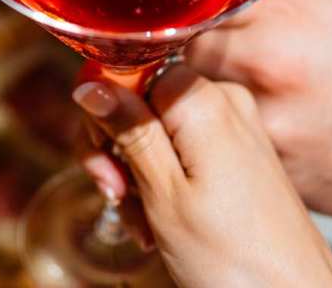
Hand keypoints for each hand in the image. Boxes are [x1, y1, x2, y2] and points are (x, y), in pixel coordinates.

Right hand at [74, 65, 331, 286]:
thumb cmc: (236, 261)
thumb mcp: (164, 195)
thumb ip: (128, 129)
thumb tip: (90, 83)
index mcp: (203, 99)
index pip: (127, 70)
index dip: (104, 112)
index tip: (102, 158)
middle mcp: (223, 99)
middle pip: (140, 97)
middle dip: (117, 146)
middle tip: (117, 194)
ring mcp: (236, 124)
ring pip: (157, 126)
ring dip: (137, 170)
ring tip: (143, 221)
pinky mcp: (241, 150)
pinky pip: (184, 144)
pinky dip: (164, 177)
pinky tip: (161, 218)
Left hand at [179, 0, 331, 218]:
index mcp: (280, 14)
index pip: (193, 8)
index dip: (179, 16)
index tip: (173, 21)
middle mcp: (270, 65)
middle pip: (185, 59)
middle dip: (186, 61)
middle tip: (201, 62)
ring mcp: (271, 125)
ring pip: (202, 111)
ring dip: (204, 105)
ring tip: (235, 99)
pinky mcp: (278, 173)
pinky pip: (232, 152)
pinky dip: (236, 143)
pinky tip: (264, 134)